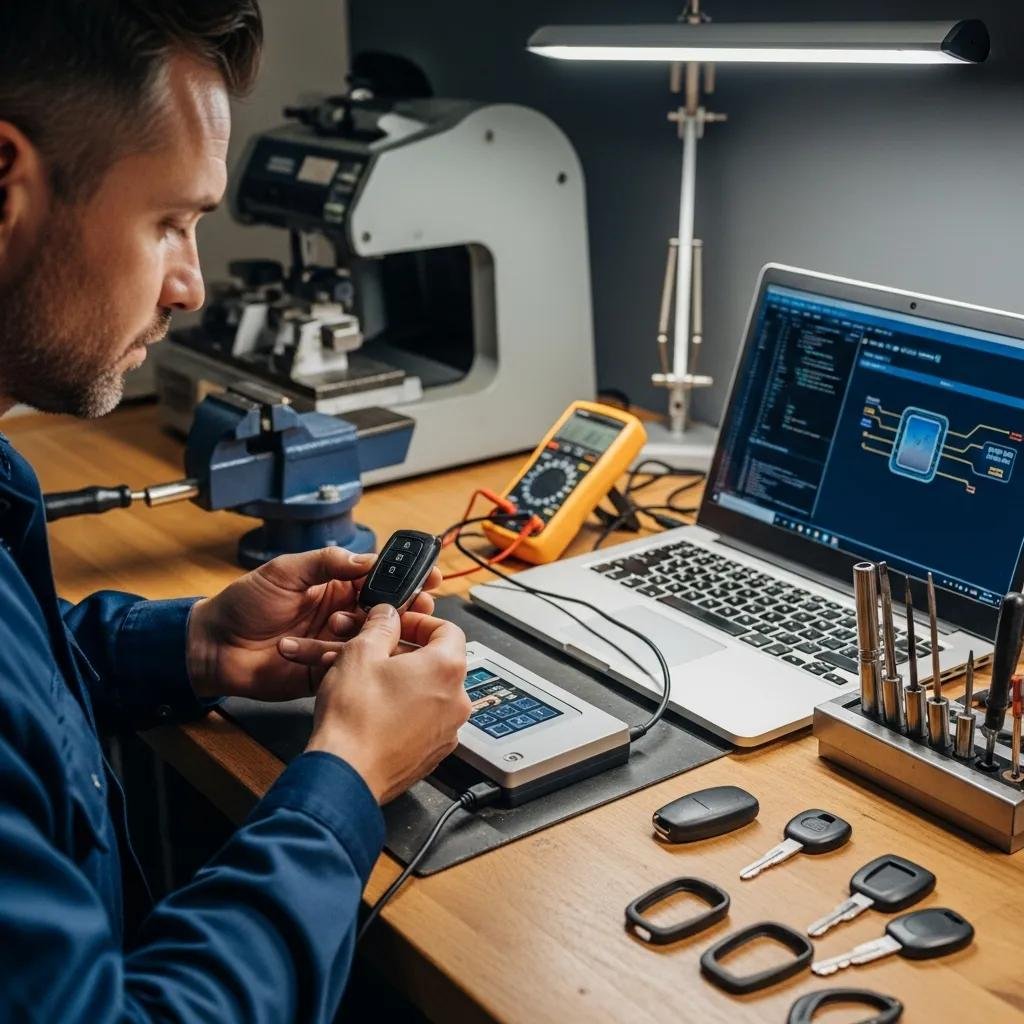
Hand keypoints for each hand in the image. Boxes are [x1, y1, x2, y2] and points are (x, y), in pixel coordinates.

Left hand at [186, 546, 441, 700]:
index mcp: (332, 584)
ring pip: (374, 639)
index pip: (377, 577)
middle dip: (407, 606)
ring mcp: (335, 642)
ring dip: (385, 633)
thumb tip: (363, 559)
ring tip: (388, 627)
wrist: (212, 647)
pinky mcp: (327, 670)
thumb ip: (324, 563)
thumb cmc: (241, 604)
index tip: (427, 575)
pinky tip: (364, 654)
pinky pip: (353, 666)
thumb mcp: (283, 572)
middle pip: (385, 610)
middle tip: (421, 604)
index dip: (404, 576)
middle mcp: (340, 613)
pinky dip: (361, 660)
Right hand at [306, 605, 470, 802]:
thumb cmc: (355, 718)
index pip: (448, 629)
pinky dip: (407, 710)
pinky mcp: (433, 752)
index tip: (399, 624)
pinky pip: (425, 720)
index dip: (420, 622)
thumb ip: (381, 625)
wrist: (346, 773)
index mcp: (446, 668)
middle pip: (440, 662)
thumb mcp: (360, 653)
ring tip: (373, 681)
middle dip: (409, 653)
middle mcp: (457, 700)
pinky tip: (377, 710)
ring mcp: (448, 730)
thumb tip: (389, 615)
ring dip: (406, 682)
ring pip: (432, 692)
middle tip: (379, 652)